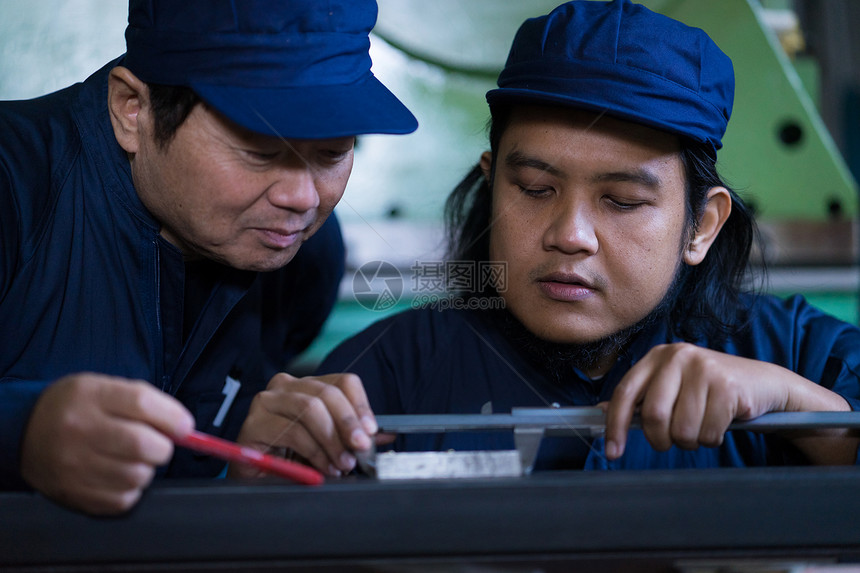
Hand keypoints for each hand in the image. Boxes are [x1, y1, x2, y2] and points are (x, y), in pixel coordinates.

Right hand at [20, 373, 194, 514]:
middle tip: (157, 445)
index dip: (173, 418)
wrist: (26, 432)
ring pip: (137, 476)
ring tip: (132, 460)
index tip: (185, 427)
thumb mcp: (105, 387)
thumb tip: (184, 426)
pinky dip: (130, 489)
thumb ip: (146, 401)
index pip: (142, 403)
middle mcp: (79, 429)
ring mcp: (74, 465)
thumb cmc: (76, 408)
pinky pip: (123, 499)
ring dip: (146, 470)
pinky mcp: (74, 493)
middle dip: (162, 447)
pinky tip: (117, 475)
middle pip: (143, 445)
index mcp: (91, 396)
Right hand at [231, 372, 377, 478]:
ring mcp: (267, 401)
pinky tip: (323, 466)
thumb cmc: (291, 456)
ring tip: (342, 463)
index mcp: (308, 385)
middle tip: (360, 448)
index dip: (361, 405)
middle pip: (328, 393)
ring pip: (310, 408)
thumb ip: (354, 436)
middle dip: (349, 423)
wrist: (254, 477)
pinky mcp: (254, 422)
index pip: (343, 382)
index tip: (372, 430)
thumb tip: (387, 435)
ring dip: (332, 439)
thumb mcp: (328, 444)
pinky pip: (292, 431)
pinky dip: (314, 451)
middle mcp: (286, 386)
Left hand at [603, 343, 853, 462]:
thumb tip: (600, 414)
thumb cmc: (708, 389)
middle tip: (670, 442)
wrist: (762, 382)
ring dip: (691, 441)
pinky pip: (709, 432)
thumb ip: (640, 398)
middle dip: (660, 439)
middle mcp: (677, 356)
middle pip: (654, 415)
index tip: (612, 451)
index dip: (615, 425)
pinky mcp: (728, 386)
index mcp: (657, 356)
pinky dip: (712, 438)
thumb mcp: (672, 386)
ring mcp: (704, 369)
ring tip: (701, 427)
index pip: (624, 392)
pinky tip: (720, 422)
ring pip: (682, 429)